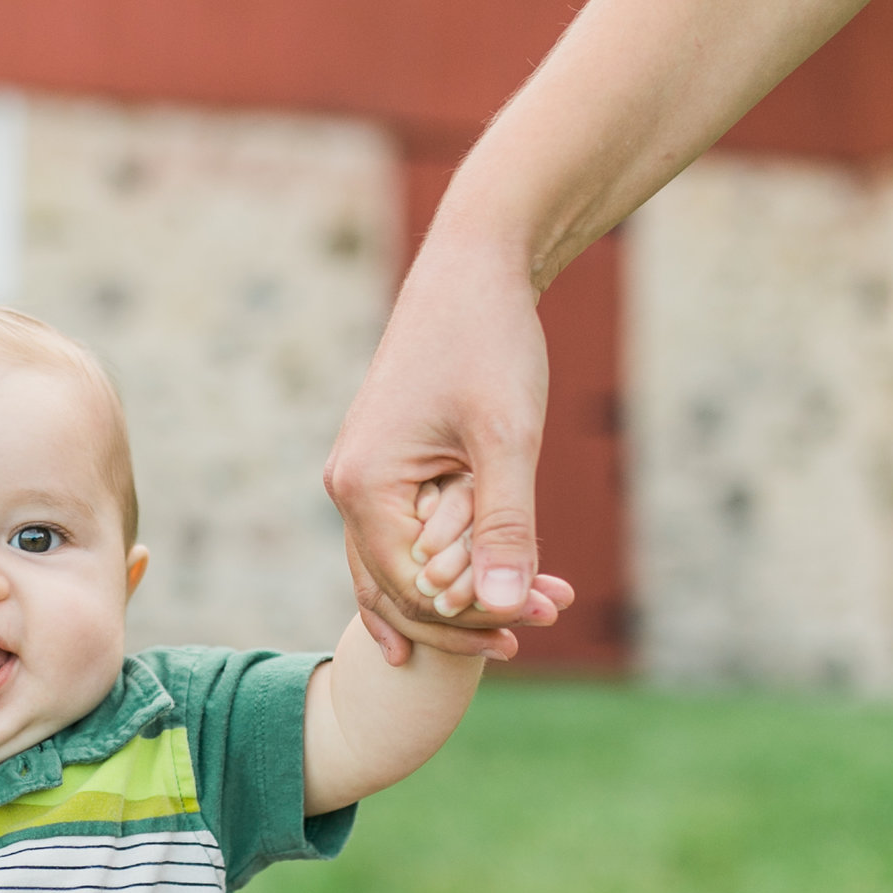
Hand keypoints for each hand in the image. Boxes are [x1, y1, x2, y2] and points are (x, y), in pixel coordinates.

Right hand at [325, 234, 570, 664]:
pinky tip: (484, 595)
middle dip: (472, 612)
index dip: (476, 614)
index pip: (413, 587)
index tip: (544, 615)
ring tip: (535, 610)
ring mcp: (360, 479)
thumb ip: (504, 527)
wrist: (473, 268)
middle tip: (542, 624)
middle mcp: (348, 489)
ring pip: (401, 569)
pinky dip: (450, 564)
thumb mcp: (507, 439)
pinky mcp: (384, 467)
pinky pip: (405, 539)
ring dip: (467, 592)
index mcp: (364, 486)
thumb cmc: (489, 342)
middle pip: (399, 589)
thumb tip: (504, 609)